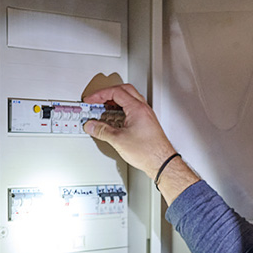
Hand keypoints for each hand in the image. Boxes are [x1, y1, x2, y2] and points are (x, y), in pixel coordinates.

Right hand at [82, 84, 198, 203]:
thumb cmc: (148, 152)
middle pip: (123, 90)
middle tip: (96, 100)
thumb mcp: (118, 140)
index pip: (116, 92)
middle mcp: (143, 109)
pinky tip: (114, 119)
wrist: (162, 162)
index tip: (90, 100)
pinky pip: (132, 109)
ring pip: (129, 99)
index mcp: (137, 108)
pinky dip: (121, 110)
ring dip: (114, 101)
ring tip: (102, 109)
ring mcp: (146, 115)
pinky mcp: (146, 123)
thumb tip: (91, 126)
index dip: (100, 94)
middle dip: (107, 93)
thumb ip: (102, 131)